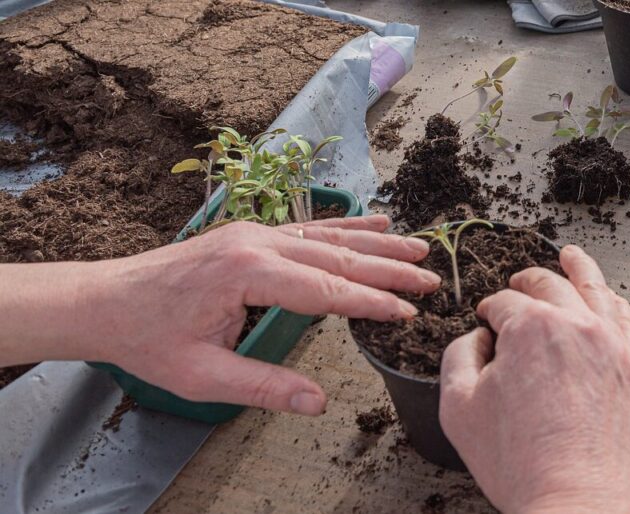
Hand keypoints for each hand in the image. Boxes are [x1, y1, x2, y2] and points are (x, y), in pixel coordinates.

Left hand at [0, 215, 438, 415]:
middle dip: (389, 269)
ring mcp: (254, 232)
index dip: (371, 302)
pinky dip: (347, 225)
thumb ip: (263, 387)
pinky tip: (375, 220)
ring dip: (377, 241)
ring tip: (419, 246)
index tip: (409, 312)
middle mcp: (256, 243)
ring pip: (329, 236)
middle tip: (431, 279)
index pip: (326, 290)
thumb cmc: (149, 339)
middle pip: (337, 256)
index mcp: (247, 274)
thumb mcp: (202, 375)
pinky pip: (309, 227)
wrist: (104, 300)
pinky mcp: (251, 233)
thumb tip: (318, 401)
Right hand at [439, 245, 629, 512]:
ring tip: (572, 256)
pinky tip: (607, 298)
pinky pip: (627, 317)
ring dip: (578, 267)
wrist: (577, 501)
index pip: (504, 302)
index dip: (490, 310)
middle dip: (526, 281)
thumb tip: (476, 339)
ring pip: (595, 288)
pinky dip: (613, 300)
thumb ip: (458, 357)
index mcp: (529, 328)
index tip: (486, 321)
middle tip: (517, 284)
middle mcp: (575, 324)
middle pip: (548, 285)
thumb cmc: (521, 464)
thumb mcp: (458, 408)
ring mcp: (611, 343)